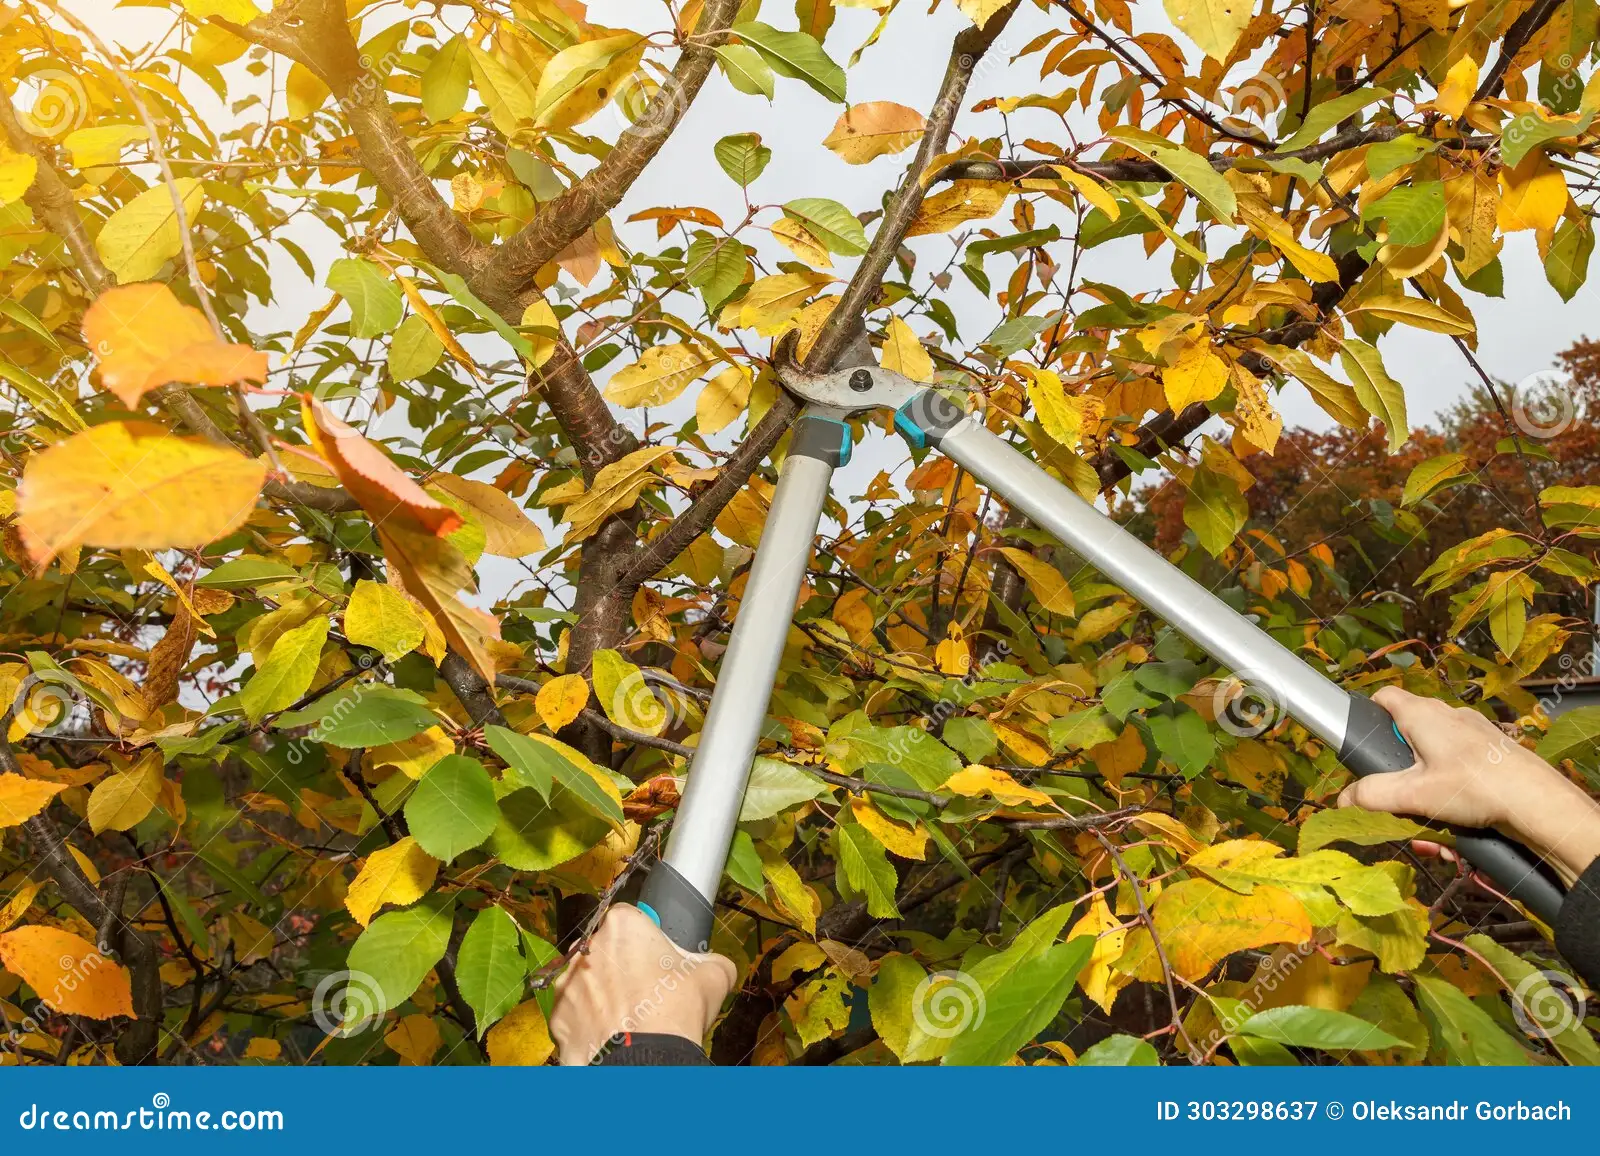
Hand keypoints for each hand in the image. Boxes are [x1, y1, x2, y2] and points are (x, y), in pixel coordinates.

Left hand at [549, 904, 737, 1065]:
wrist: (644, 1063)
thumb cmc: (675, 1010)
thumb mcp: (715, 975)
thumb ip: (711, 960)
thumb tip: (714, 966)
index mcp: (622, 925)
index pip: (633, 919)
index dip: (648, 939)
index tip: (659, 959)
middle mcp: (587, 948)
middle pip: (606, 950)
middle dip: (622, 967)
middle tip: (648, 991)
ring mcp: (568, 984)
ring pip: (588, 983)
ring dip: (603, 996)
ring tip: (630, 1020)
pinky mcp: (557, 1018)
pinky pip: (575, 1016)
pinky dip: (589, 1025)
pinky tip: (612, 1037)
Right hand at [1338, 686, 1599, 884]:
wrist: (1537, 801)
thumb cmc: (1474, 787)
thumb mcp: (1414, 795)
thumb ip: (1373, 796)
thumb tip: (1343, 800)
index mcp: (1422, 714)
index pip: (1384, 697)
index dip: (1368, 714)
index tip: (1364, 741)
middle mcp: (1448, 714)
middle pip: (1409, 727)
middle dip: (1399, 761)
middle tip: (1398, 789)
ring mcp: (1473, 729)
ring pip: (1436, 747)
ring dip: (1426, 776)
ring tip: (1430, 809)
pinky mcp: (1492, 747)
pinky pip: (1460, 759)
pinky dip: (1452, 781)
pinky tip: (1458, 809)